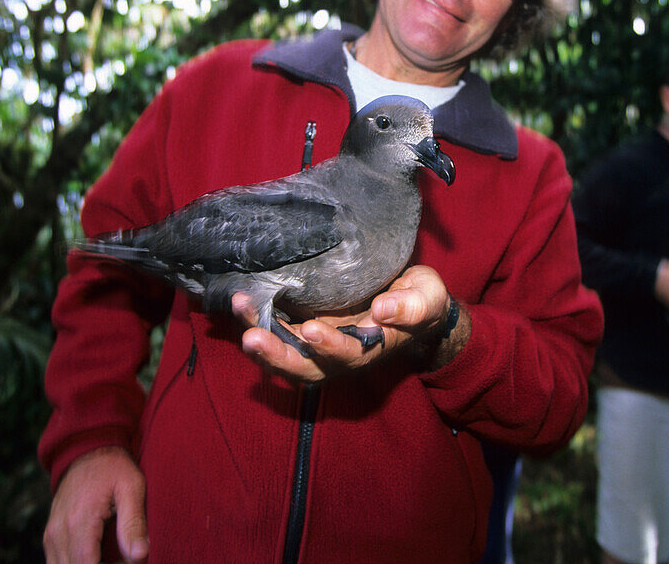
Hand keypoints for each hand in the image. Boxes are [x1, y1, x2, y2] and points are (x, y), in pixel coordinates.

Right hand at [44, 446, 148, 563]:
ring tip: (113, 556)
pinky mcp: (51, 536)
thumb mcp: (131, 487)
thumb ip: (134, 523)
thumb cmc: (113, 467)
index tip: (129, 560)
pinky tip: (100, 556)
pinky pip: (59, 562)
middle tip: (125, 557)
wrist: (87, 450)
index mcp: (79, 521)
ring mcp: (51, 535)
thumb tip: (140, 556)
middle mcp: (58, 532)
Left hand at [236, 265, 465, 382]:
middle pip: (305, 368)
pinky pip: (278, 331)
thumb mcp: (428, 298)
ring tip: (241, 309)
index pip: (349, 356)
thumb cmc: (421, 300)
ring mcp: (319, 345)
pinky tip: (242, 299)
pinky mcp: (305, 327)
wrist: (411, 300)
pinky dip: (258, 320)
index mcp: (372, 350)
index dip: (330, 347)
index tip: (313, 329)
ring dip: (260, 338)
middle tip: (253, 337)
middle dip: (277, 355)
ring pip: (284, 354)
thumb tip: (382, 310)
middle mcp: (340, 355)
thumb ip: (413, 307)